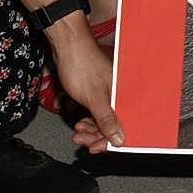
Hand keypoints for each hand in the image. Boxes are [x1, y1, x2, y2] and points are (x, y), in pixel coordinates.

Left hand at [46, 24, 121, 150]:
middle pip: (114, 123)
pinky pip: (98, 110)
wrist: (68, 45)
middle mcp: (120, 93)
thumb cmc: (82, 63)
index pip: (124, 125)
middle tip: (84, 140)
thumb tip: (119, 138)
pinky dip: (90, 118)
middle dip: (97, 134)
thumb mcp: (94, 97)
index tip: (97, 147)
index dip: (110, 140)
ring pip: (105, 118)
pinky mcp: (100, 89)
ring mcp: (110, 91)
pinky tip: (82, 122)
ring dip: (91, 128)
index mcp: (124, 94)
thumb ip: (107, 119)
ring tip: (79, 132)